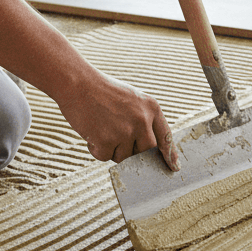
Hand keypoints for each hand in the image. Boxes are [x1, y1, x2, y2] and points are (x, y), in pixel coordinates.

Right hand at [60, 70, 178, 168]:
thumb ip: (143, 119)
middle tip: (118, 141)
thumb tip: (147, 147)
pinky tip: (91, 132)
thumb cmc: (101, 91)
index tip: (173, 167)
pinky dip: (96, 149)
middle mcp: (142, 120)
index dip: (169, 154)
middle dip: (134, 152)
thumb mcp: (132, 99)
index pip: (165, 136)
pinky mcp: (107, 140)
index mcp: (151, 107)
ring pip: (124, 156)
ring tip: (101, 129)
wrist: (77, 84)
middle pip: (146, 151)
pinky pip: (105, 157)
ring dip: (112, 149)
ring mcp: (125, 131)